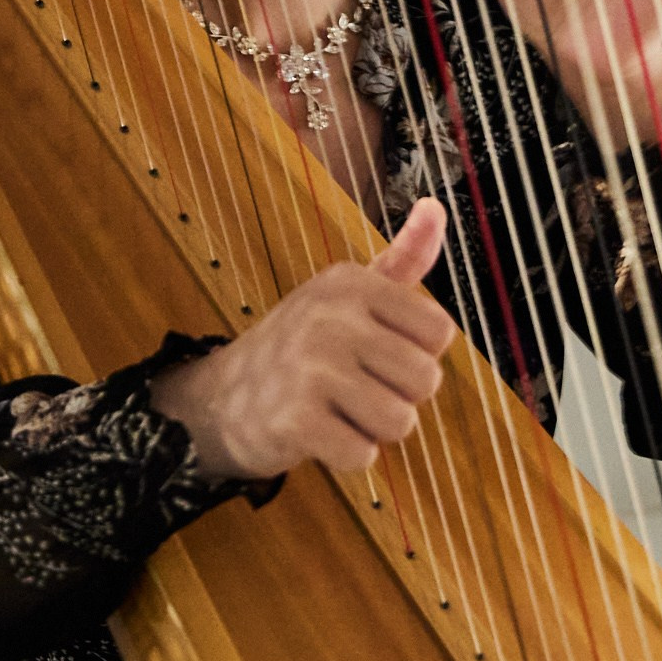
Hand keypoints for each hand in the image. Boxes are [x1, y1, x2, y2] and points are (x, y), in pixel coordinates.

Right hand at [150, 199, 454, 480]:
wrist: (222, 398)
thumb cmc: (304, 345)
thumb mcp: (349, 293)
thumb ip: (402, 258)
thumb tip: (436, 205)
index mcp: (351, 283)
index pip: (439, 333)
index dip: (416, 354)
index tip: (377, 351)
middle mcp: (331, 317)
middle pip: (425, 381)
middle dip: (399, 397)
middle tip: (356, 387)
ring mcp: (310, 368)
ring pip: (401, 422)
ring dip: (374, 429)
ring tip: (339, 410)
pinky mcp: (295, 420)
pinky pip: (364, 455)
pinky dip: (348, 455)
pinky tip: (320, 434)